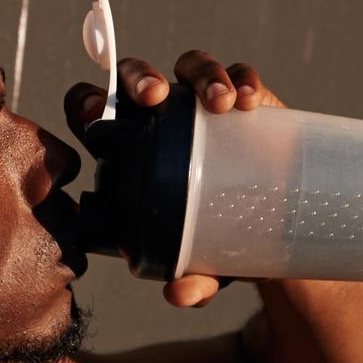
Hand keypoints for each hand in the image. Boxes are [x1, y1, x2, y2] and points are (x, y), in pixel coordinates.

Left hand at [64, 50, 286, 307]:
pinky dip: (242, 79)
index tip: (96, 121)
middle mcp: (161, 117)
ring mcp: (202, 104)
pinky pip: (241, 75)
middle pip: (134, 77)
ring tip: (219, 104)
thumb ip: (192, 278)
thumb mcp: (203, 264)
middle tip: (155, 98)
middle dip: (138, 78)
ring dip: (200, 75)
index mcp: (129, 150)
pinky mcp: (245, 99)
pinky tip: (249, 101)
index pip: (93, 113)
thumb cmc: (216, 244)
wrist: (275, 230)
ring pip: (189, 66)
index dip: (87, 106)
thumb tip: (179, 295)